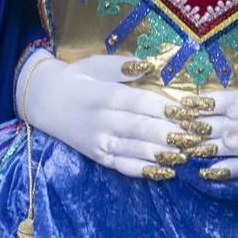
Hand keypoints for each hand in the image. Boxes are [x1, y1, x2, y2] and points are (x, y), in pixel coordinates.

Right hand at [13, 51, 233, 181]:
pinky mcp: (98, 157)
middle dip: (168, 134)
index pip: (136, 102)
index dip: (161, 108)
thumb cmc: (75, 78)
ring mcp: (99, 142)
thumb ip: (121, 65)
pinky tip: (164, 172)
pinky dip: (143, 171)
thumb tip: (148, 64)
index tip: (186, 111)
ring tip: (185, 155)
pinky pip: (122, 166)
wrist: (44, 102)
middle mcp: (100, 121)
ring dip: (160, 154)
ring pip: (133, 150)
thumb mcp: (94, 64)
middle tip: (194, 137)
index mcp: (102, 95)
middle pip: (138, 129)